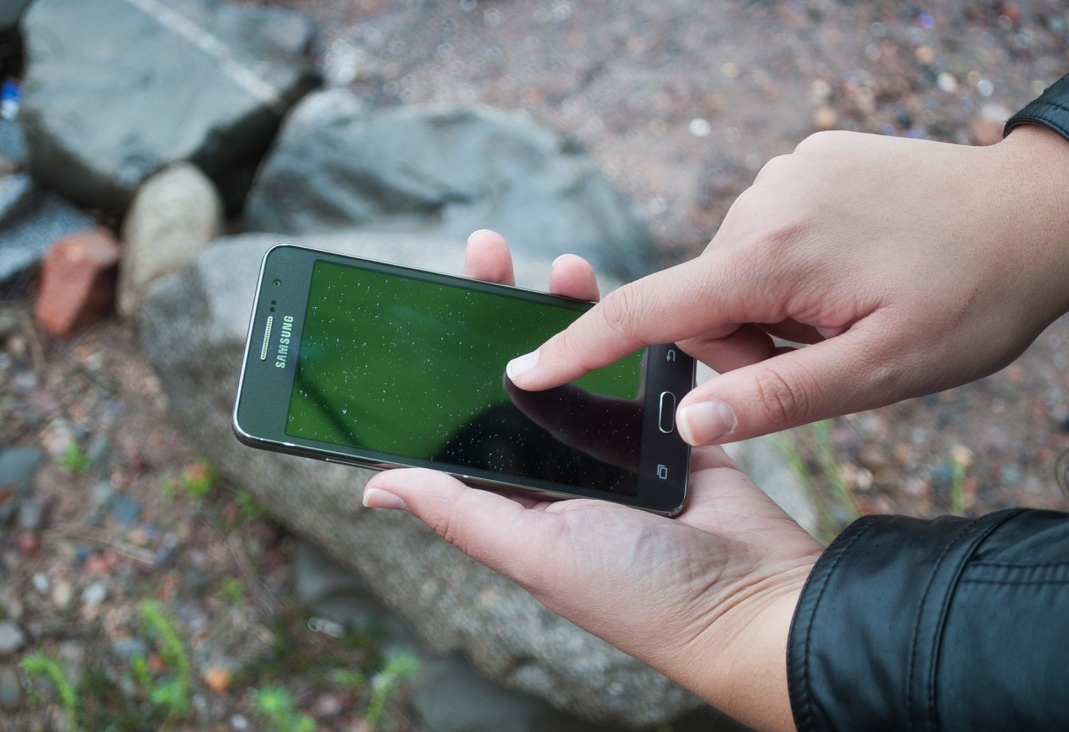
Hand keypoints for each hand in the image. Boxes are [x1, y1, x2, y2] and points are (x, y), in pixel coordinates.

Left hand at [363, 230, 822, 731]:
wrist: (754, 600)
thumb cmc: (639, 593)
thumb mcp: (535, 552)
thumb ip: (460, 513)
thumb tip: (375, 487)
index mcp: (518, 499)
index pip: (468, 417)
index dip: (447, 362)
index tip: (430, 305)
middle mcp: (561, 470)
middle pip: (520, 378)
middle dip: (500, 314)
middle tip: (487, 253)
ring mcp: (614, 447)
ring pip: (579, 365)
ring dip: (564, 313)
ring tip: (557, 266)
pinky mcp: (665, 431)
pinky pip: (640, 372)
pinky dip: (628, 336)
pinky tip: (612, 298)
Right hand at [505, 126, 1068, 444]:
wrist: (1038, 210)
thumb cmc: (971, 297)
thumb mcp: (880, 372)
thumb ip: (776, 399)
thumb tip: (686, 421)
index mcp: (771, 256)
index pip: (648, 310)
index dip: (579, 345)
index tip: (523, 367)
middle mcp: (761, 204)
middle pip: (700, 302)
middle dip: (742, 345)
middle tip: (822, 356)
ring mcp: (781, 177)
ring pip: (732, 276)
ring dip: (769, 312)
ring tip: (845, 313)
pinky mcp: (801, 168)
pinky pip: (761, 239)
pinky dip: (787, 275)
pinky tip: (849, 275)